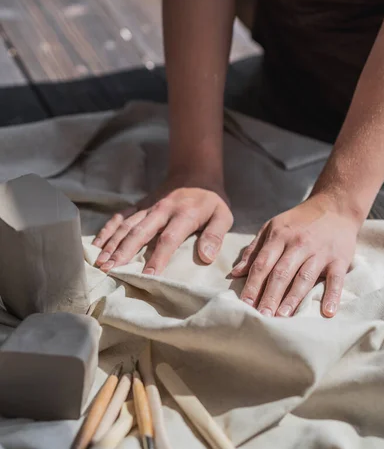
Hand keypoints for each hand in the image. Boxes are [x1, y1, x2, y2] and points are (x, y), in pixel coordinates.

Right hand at [93, 174, 232, 273]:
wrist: (196, 172)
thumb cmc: (211, 200)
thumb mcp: (223, 215)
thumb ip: (215, 236)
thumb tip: (206, 257)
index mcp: (183, 214)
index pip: (168, 239)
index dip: (158, 258)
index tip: (147, 276)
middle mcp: (161, 210)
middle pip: (139, 233)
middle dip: (123, 252)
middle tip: (110, 270)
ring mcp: (148, 207)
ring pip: (126, 226)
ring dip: (112, 244)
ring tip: (100, 262)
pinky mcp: (139, 205)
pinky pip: (120, 217)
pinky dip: (107, 230)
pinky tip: (96, 245)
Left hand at [231, 194, 360, 317]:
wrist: (335, 207)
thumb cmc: (299, 222)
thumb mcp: (273, 227)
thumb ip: (254, 251)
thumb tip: (235, 274)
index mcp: (279, 237)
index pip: (263, 264)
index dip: (253, 285)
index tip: (244, 304)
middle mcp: (299, 244)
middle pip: (281, 273)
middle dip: (270, 296)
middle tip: (262, 317)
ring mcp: (320, 252)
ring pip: (304, 278)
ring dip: (293, 299)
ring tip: (283, 317)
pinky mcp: (340, 259)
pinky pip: (336, 279)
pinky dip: (332, 295)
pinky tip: (327, 312)